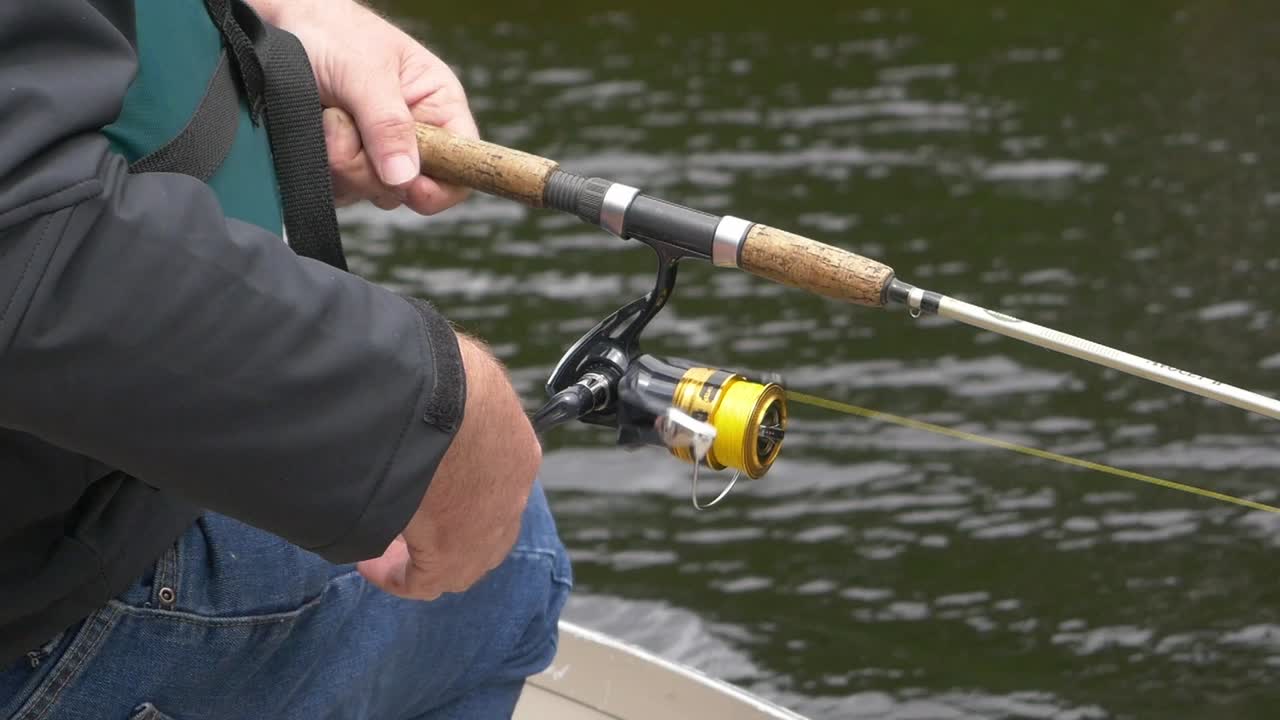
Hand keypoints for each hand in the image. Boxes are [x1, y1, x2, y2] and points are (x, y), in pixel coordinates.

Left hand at [250, 0, 476, 213]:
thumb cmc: (333, 32)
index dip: (443, 185)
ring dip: (341, 162)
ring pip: (371, 191)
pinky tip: (317, 132)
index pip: (462, 162)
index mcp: (438, 106)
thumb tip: (404, 176)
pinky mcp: (349, 166)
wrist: (283, 26)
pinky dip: (323, 168)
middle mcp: (414, 135)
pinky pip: (342, 191)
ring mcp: (380, 155)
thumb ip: (387, 123)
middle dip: (370, 167)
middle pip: (410, 188)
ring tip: (329, 117)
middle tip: (344, 124)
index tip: (412, 187)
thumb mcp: (364, 72)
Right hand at [355, 334, 540, 599]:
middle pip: (484, 529)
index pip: (497, 482)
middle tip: (409, 525)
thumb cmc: (445, 376)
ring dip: (420, 555)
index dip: (464, 491)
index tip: (430, 487)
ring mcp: (487, 529)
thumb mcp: (458, 378)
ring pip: (457, 559)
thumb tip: (421, 383)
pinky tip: (369, 564)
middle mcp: (511, 494)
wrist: (442, 400)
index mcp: (519, 451)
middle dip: (448, 530)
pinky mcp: (453, 554)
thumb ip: (447, 396)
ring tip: (381, 547)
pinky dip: (395, 576)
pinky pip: (423, 580)